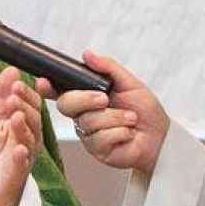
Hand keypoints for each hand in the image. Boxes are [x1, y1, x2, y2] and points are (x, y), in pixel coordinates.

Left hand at [0, 66, 41, 205]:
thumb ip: (1, 95)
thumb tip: (11, 70)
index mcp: (26, 123)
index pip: (32, 104)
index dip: (25, 94)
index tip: (15, 84)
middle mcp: (30, 137)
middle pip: (33, 118)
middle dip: (23, 105)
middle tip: (12, 96)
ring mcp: (25, 154)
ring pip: (29, 138)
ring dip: (22, 126)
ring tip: (14, 116)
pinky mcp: (17, 172)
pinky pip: (22, 163)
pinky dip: (21, 155)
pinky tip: (18, 148)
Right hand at [37, 51, 168, 175]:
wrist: (160, 136)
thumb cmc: (145, 111)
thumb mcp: (130, 83)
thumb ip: (108, 68)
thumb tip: (88, 54)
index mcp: (87, 97)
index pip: (60, 91)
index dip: (48, 87)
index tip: (43, 81)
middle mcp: (83, 115)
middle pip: (66, 104)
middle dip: (86, 99)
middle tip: (105, 100)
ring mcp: (87, 134)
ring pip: (88, 121)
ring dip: (115, 118)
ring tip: (130, 119)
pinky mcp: (96, 150)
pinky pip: (100, 138)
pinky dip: (120, 133)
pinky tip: (128, 134)